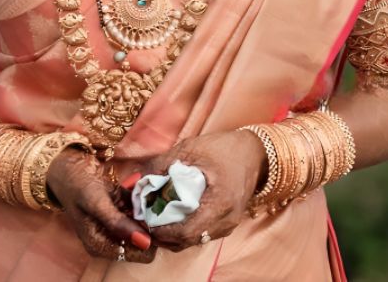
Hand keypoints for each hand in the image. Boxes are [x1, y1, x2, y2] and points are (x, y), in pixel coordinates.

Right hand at [46, 146, 156, 262]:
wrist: (65, 162)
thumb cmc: (76, 183)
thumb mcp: (95, 202)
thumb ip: (117, 223)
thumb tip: (145, 243)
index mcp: (101, 245)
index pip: (140, 253)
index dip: (151, 236)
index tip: (153, 214)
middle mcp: (109, 238)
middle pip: (144, 237)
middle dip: (148, 218)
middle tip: (144, 197)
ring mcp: (114, 224)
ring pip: (143, 221)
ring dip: (144, 205)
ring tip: (135, 188)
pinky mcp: (117, 210)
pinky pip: (137, 208)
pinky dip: (138, 197)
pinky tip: (131, 184)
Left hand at [137, 130, 264, 251]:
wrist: (254, 152)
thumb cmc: (224, 148)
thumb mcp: (189, 149)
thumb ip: (160, 165)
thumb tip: (133, 181)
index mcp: (219, 204)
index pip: (184, 232)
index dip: (159, 230)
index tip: (141, 217)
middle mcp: (225, 222)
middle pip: (186, 241)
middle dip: (161, 233)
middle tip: (142, 216)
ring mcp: (227, 225)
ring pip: (192, 240)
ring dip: (171, 231)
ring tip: (153, 213)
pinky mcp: (226, 223)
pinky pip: (200, 233)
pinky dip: (183, 227)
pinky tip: (171, 212)